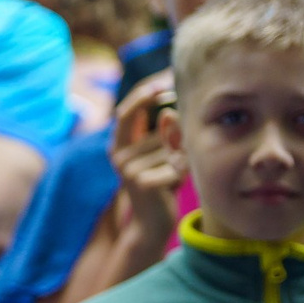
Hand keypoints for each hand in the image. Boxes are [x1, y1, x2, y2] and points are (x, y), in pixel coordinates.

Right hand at [110, 74, 184, 244]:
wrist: (153, 223)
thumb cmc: (161, 182)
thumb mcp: (160, 153)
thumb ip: (162, 132)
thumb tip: (168, 112)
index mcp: (119, 145)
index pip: (127, 110)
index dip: (144, 93)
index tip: (166, 79)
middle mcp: (118, 155)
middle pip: (160, 129)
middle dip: (178, 138)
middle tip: (180, 158)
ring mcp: (128, 169)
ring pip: (171, 145)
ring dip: (183, 155)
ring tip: (176, 174)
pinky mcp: (142, 182)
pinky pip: (176, 162)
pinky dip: (184, 169)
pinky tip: (178, 183)